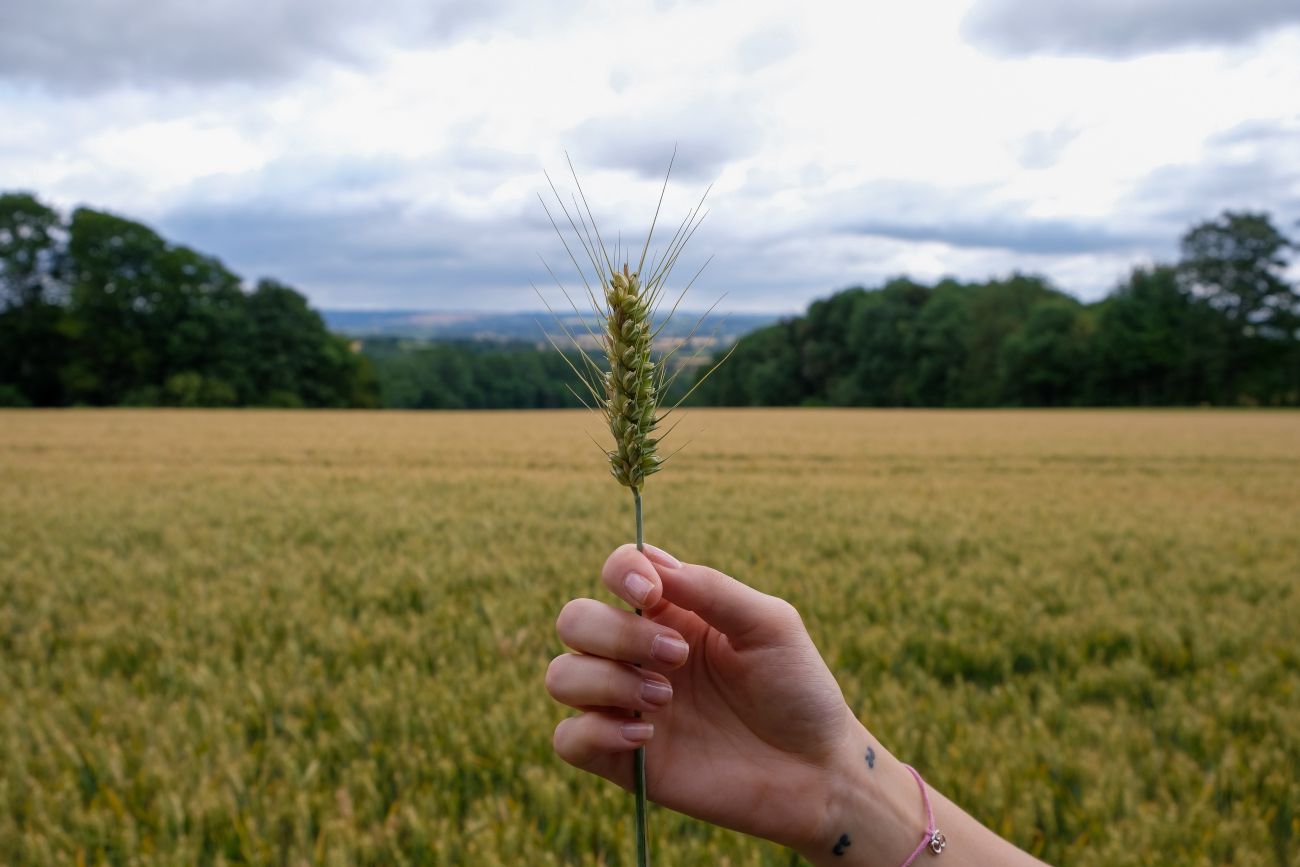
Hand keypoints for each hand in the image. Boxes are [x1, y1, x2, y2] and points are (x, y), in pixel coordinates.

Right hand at [545, 543, 865, 850]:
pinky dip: (595, 731)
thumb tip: (654, 564)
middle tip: (677, 658)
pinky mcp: (622, 760)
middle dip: (616, 634)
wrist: (815, 773)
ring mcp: (626, 705)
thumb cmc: (799, 690)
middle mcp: (638, 653)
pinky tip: (646, 736)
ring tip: (665, 700)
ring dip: (605, 680)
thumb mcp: (770, 625)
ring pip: (561, 676)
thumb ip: (712, 590)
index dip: (620, 572)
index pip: (616, 570)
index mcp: (672, 612)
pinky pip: (567, 738)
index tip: (651, 594)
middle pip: (574, 619)